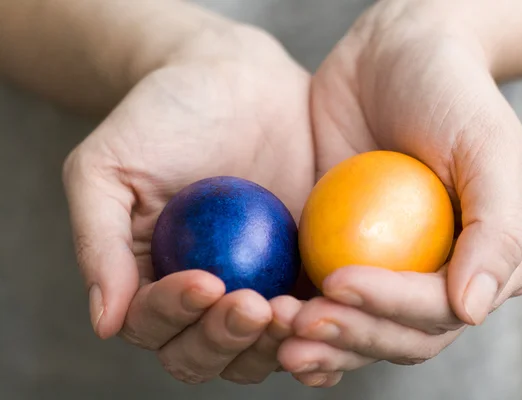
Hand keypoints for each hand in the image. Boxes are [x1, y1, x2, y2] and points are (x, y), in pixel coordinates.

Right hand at [62, 21, 334, 384]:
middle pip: (205, 352)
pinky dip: (318, 329)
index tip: (205, 282)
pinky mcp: (299, 270)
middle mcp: (201, 295)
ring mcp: (254, 286)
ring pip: (257, 348)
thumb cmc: (163, 115)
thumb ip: (99, 241)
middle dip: (224, 339)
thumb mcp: (108, 167)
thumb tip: (104, 323)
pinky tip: (332, 313)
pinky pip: (310, 317)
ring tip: (291, 310)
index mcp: (149, 278)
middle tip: (253, 304)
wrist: (233, 79)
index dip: (174, 315)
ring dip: (272, 344)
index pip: (153, 323)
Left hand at [278, 0, 521, 381]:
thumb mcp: (488, 147)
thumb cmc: (449, 93)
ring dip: (317, 340)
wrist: (392, 57)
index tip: (338, 282)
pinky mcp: (343, 254)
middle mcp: (439, 278)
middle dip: (348, 336)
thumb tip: (472, 310)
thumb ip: (497, 230)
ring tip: (273, 327)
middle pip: (396, 335)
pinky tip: (266, 320)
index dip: (389, 308)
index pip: (438, 310)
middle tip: (298, 322)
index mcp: (486, 266)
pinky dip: (298, 315)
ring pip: (357, 329)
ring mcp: (389, 270)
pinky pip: (321, 298)